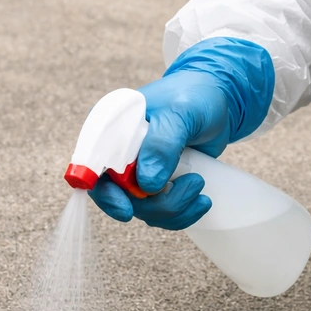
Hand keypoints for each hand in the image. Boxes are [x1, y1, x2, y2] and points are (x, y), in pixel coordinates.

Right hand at [89, 37, 273, 228]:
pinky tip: (201, 200)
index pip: (92, 168)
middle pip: (119, 197)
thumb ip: (162, 145)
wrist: (218, 100)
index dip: (105, 193)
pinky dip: (181, 214)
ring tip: (200, 183)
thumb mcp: (179, 114)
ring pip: (143, 210)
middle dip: (156, 203)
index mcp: (110, 129)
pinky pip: (160, 213)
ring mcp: (137, 171)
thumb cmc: (194, 96)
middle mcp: (118, 153)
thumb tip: (146, 184)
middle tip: (193, 184)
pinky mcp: (157, 184)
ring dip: (174, 208)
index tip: (126, 210)